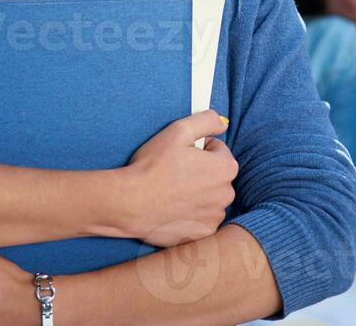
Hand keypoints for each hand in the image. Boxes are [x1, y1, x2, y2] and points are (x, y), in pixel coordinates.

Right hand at [119, 109, 236, 245]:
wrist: (129, 203)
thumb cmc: (152, 166)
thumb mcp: (178, 131)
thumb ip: (207, 120)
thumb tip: (223, 123)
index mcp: (225, 168)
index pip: (219, 152)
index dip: (200, 149)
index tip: (181, 155)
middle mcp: (226, 194)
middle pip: (217, 176)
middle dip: (202, 172)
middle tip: (174, 174)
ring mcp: (214, 217)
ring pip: (210, 199)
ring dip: (198, 195)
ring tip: (172, 192)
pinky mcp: (201, 234)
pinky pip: (202, 220)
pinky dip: (192, 216)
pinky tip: (173, 210)